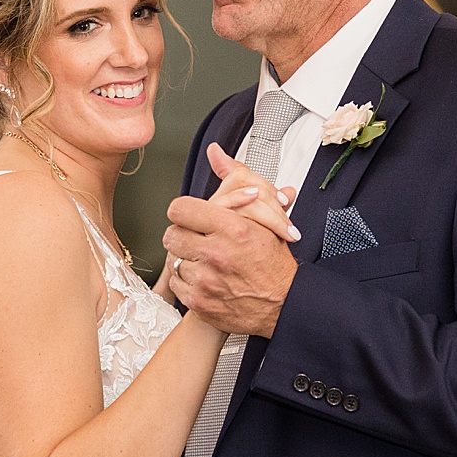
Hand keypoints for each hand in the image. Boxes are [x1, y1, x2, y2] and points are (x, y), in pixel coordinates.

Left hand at [162, 144, 299, 336]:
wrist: (284, 304)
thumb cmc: (274, 261)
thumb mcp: (263, 216)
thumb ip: (238, 180)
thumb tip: (216, 152)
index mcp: (233, 228)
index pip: (180, 209)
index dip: (185, 212)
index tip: (192, 217)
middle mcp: (217, 253)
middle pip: (172, 235)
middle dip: (183, 235)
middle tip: (198, 239)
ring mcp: (206, 280)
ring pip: (174, 260)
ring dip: (187, 258)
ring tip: (206, 260)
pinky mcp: (200, 302)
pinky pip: (177, 283)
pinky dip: (188, 281)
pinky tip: (206, 278)